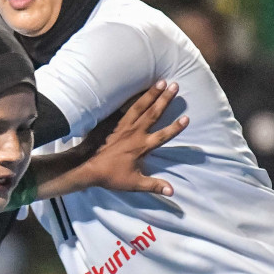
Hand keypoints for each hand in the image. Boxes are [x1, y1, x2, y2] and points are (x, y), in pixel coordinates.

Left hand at [79, 81, 187, 195]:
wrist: (86, 167)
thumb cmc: (110, 176)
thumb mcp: (133, 183)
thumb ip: (153, 185)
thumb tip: (172, 191)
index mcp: (141, 146)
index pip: (162, 135)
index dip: (175, 127)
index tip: (186, 117)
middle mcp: (134, 132)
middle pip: (153, 113)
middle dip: (165, 99)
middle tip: (175, 85)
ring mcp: (123, 126)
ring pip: (139, 106)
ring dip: (151, 93)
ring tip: (161, 81)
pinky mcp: (113, 123)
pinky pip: (125, 107)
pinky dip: (133, 98)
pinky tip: (138, 89)